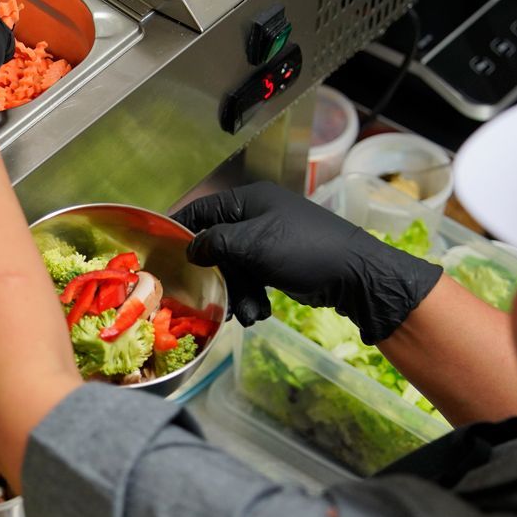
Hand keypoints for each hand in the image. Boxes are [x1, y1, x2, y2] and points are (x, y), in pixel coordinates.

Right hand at [180, 181, 442, 340]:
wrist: (356, 276)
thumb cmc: (303, 251)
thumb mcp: (252, 245)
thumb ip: (215, 243)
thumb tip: (191, 249)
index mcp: (250, 201)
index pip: (203, 209)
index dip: (181, 229)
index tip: (161, 252)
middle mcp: (258, 217)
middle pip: (218, 246)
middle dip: (216, 276)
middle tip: (209, 299)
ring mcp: (271, 241)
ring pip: (236, 268)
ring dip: (237, 293)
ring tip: (246, 314)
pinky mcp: (282, 263)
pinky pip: (255, 279)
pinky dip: (254, 297)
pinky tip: (260, 314)